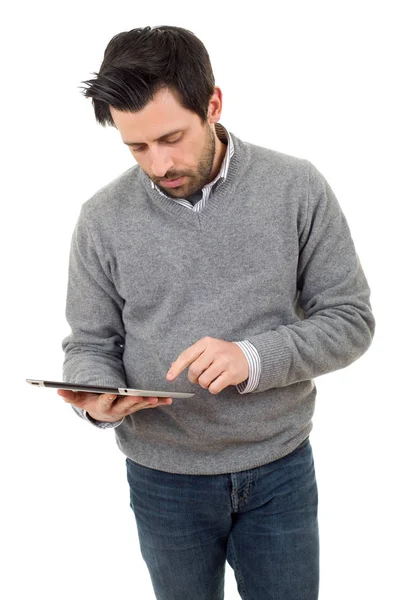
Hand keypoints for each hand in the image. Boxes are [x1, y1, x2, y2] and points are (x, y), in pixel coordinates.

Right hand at [57, 389, 172, 421]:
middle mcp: (117, 409)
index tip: (112, 392)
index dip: (109, 397)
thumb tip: (58, 391)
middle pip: (126, 405)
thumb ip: (70, 395)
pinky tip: (170, 399)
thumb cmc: (90, 402)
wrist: (101, 414)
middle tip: (142, 396)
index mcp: (103, 406)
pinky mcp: (137, 407)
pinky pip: (148, 404)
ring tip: (159, 398)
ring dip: (150, 402)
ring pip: (140, 405)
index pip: (106, 401)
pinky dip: (159, 402)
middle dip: (134, 400)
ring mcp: (128, 409)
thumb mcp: (78, 400)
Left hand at [166, 336, 248, 393]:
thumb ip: (191, 356)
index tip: (169, 377)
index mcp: (206, 343)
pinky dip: (212, 389)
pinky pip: (214, 387)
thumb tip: (172, 365)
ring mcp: (224, 362)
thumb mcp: (207, 349)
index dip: (176, 368)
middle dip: (193, 378)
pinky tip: (217, 383)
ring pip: (203, 381)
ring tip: (210, 379)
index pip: (187, 356)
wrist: (246, 356)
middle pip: (194, 370)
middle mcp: (215, 350)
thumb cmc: (222, 353)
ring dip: (204, 384)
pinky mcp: (232, 374)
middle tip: (198, 378)